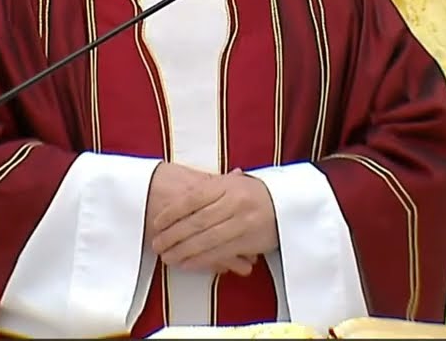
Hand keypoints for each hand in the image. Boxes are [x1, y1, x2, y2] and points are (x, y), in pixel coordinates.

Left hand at [150, 168, 277, 273]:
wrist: (288, 204)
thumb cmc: (255, 192)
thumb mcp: (233, 182)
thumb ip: (207, 187)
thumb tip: (177, 194)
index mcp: (227, 186)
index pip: (192, 199)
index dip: (171, 212)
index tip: (156, 222)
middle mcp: (234, 203)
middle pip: (196, 221)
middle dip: (172, 235)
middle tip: (156, 243)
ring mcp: (242, 223)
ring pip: (206, 240)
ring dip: (182, 251)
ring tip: (166, 257)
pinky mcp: (248, 242)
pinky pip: (220, 253)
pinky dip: (200, 260)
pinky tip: (186, 263)